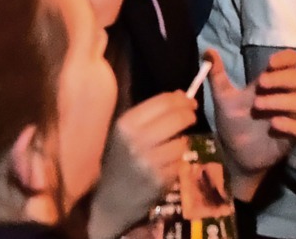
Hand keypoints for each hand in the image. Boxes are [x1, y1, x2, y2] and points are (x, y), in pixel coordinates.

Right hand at [88, 92, 197, 238]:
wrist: (105, 200)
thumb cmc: (116, 160)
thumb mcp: (125, 133)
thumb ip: (151, 113)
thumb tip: (181, 95)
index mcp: (125, 125)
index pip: (163, 102)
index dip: (181, 99)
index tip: (188, 101)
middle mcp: (137, 141)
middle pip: (177, 118)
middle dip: (189, 115)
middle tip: (190, 117)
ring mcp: (149, 162)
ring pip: (182, 142)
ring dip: (182, 142)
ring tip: (174, 144)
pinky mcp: (159, 180)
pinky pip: (180, 163)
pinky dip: (178, 161)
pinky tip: (168, 163)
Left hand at [209, 49, 295, 181]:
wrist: (235, 155)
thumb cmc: (234, 123)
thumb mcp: (223, 98)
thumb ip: (217, 75)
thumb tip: (207, 50)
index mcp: (272, 84)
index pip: (291, 63)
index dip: (286, 59)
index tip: (270, 62)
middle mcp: (285, 97)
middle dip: (281, 78)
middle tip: (261, 83)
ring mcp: (290, 116)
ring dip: (281, 100)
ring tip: (258, 105)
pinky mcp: (291, 136)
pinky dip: (289, 123)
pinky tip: (274, 124)